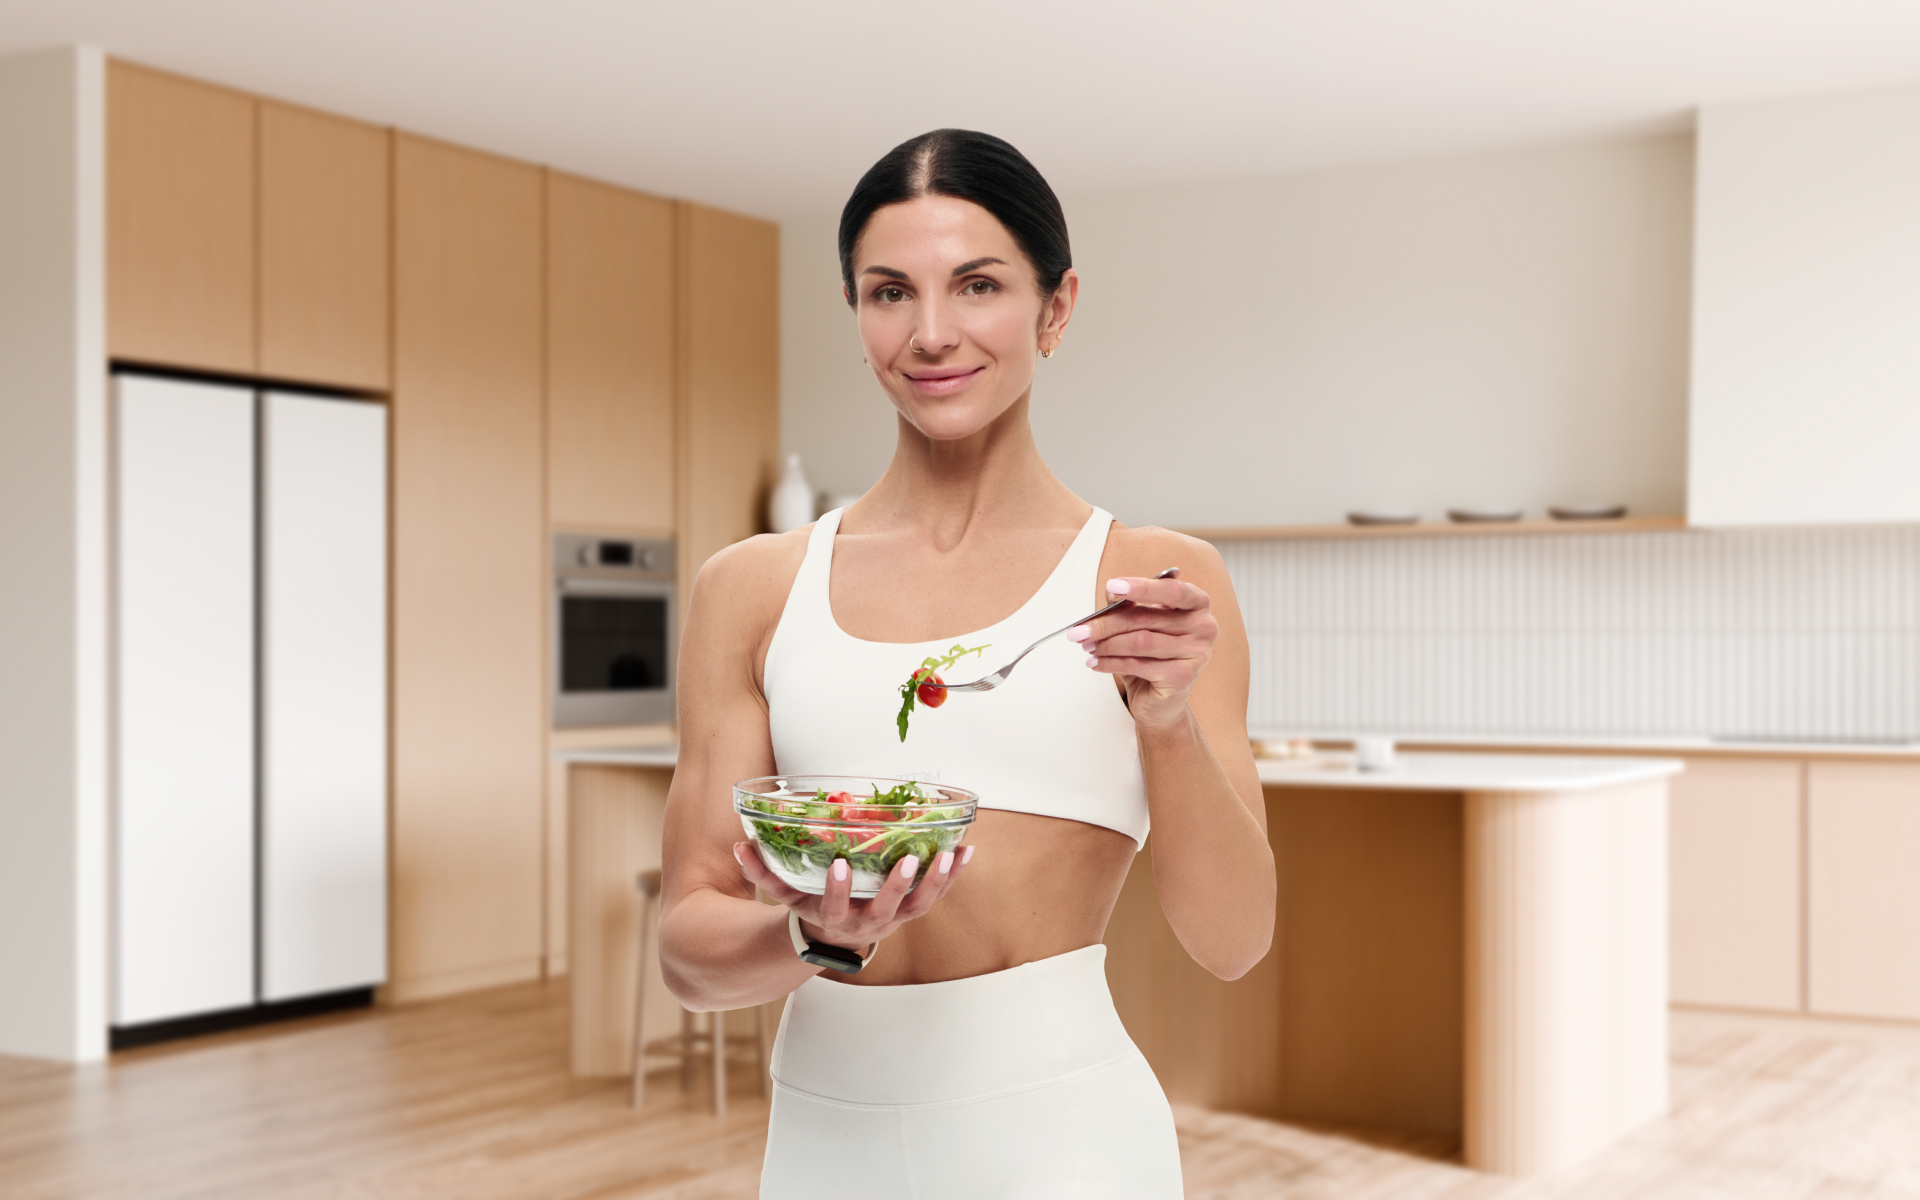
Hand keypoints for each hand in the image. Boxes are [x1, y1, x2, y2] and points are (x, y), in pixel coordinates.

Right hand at [731, 842, 975, 954]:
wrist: (837, 938)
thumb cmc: (811, 907)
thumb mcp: (786, 896)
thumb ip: (763, 873)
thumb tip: (740, 846)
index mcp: (835, 918)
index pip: (834, 907)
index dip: (836, 889)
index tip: (837, 865)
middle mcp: (868, 922)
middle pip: (886, 909)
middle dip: (897, 886)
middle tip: (908, 860)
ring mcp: (895, 917)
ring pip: (920, 905)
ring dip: (936, 881)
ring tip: (950, 853)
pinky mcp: (912, 909)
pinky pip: (938, 893)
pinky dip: (953, 874)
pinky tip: (966, 850)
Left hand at [1066, 568, 1218, 729]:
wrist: (1161, 702)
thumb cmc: (1152, 657)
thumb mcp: (1140, 625)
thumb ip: (1129, 606)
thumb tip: (1112, 591)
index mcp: (1198, 604)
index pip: (1172, 590)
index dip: (1141, 587)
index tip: (1112, 586)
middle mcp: (1204, 627)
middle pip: (1147, 618)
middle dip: (1107, 623)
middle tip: (1079, 629)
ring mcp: (1197, 653)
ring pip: (1140, 642)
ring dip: (1106, 644)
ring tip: (1086, 646)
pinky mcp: (1183, 677)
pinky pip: (1138, 664)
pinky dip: (1110, 663)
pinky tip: (1095, 662)